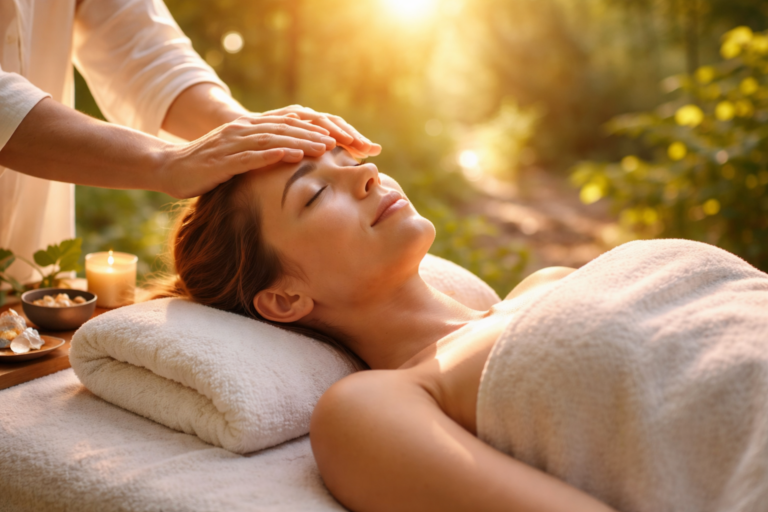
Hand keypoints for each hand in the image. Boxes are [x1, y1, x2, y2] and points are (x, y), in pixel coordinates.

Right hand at [159, 114, 337, 198]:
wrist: (169, 168)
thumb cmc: (208, 166)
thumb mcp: (240, 155)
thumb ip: (263, 153)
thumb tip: (293, 159)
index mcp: (250, 127)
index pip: (290, 122)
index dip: (316, 128)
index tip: (341, 138)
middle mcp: (243, 129)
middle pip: (286, 128)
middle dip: (316, 134)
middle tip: (343, 142)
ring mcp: (232, 143)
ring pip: (273, 139)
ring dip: (301, 143)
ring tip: (325, 149)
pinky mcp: (222, 160)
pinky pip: (250, 156)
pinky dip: (272, 155)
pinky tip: (291, 157)